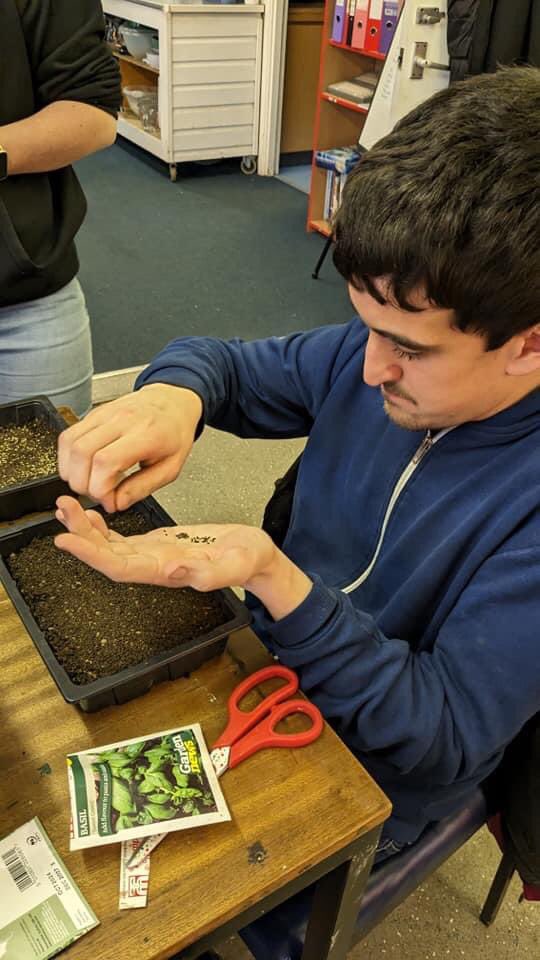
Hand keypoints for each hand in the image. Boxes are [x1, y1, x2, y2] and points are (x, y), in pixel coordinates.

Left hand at [54, 497, 312, 618]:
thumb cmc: (248, 560)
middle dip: (80, 535)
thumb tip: (173, 571)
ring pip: (110, 546)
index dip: (91, 555)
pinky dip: (103, 528)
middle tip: (61, 509)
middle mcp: (153, 566)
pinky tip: (91, 514)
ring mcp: (153, 556)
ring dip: (86, 530)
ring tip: (67, 507)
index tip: (66, 539)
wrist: (257, 557)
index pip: (119, 567)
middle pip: (107, 555)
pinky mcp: (157, 544)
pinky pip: (122, 539)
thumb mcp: (236, 564)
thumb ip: (207, 573)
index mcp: (167, 570)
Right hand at [57, 384, 202, 511]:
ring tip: (88, 482)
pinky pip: (68, 435)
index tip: (109, 501)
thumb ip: (142, 488)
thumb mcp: (171, 468)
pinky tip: (81, 468)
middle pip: (82, 452)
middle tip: (97, 494)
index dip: (99, 489)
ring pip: (70, 443)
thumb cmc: (174, 434)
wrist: (172, 402)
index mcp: (146, 435)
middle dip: (82, 483)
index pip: (106, 462)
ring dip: (70, 471)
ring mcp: (105, 414)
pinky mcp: (93, 414)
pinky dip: (67, 457)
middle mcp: (122, 420)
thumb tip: (116, 503)